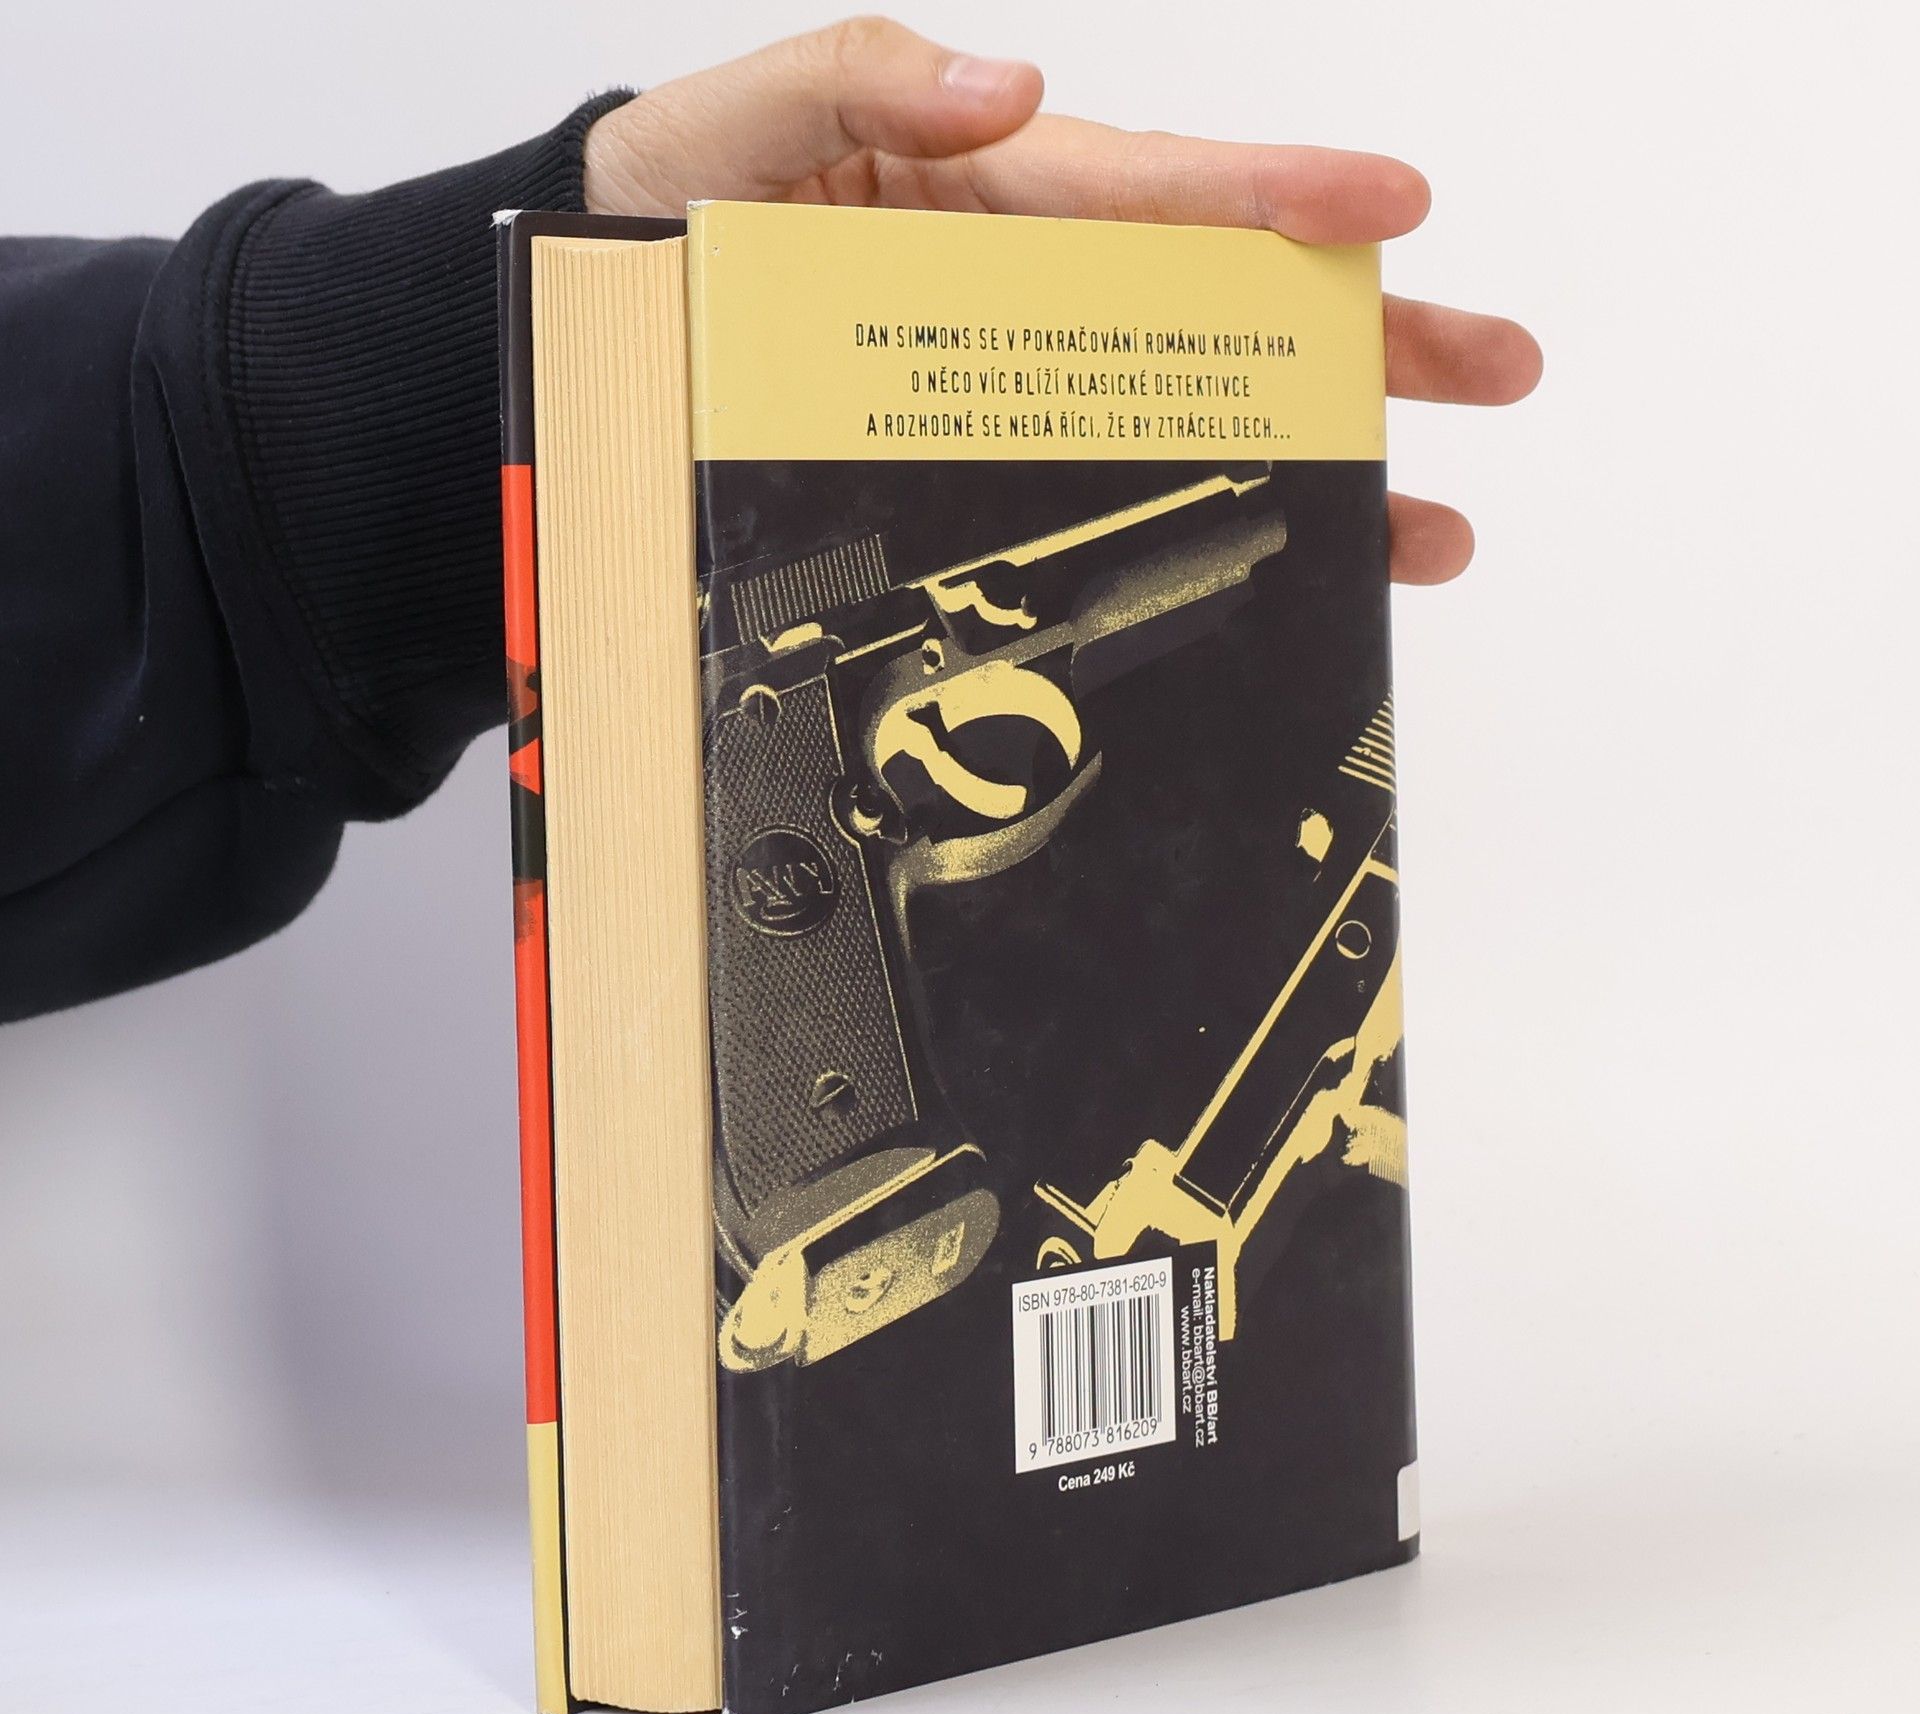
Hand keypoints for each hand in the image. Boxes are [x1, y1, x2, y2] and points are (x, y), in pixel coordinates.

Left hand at [584, 17, 1540, 584]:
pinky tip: (1291, 577)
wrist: (594, 337)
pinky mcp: (990, 465)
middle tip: (1493, 365)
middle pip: (1221, 309)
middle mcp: (1028, 286)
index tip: (1388, 207)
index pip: (1149, 186)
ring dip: (1323, 467)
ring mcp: (1019, 381)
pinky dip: (1210, 532)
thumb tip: (1005, 91)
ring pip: (1197, 416)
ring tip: (1431, 526)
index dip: (1272, 193)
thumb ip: (850, 80)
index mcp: (984, 192)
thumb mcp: (726, 124)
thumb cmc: (655, 212)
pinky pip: (1118, 494)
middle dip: (1365, 336)